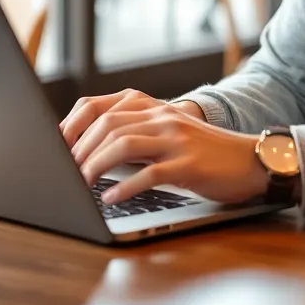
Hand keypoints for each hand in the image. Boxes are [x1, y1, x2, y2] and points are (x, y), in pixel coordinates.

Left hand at [60, 89, 266, 204]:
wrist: (248, 159)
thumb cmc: (202, 151)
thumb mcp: (166, 132)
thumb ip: (134, 133)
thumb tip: (89, 149)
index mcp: (151, 106)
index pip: (98, 106)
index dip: (71, 125)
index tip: (55, 146)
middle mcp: (161, 116)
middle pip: (107, 125)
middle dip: (79, 150)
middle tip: (64, 172)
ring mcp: (176, 138)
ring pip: (124, 144)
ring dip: (95, 166)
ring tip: (82, 185)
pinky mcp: (189, 164)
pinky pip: (150, 172)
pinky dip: (126, 187)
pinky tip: (112, 198)